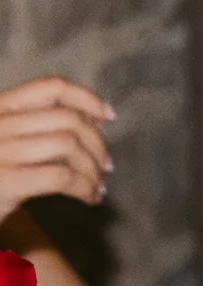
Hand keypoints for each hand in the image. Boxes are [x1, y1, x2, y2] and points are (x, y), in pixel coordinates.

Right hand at [0, 77, 111, 218]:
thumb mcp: (5, 143)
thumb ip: (34, 126)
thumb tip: (92, 117)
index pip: (50, 87)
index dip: (86, 97)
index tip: (109, 115)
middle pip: (68, 119)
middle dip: (97, 142)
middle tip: (107, 166)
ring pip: (69, 144)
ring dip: (93, 167)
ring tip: (99, 186)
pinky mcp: (3, 183)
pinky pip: (61, 177)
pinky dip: (85, 186)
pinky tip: (90, 198)